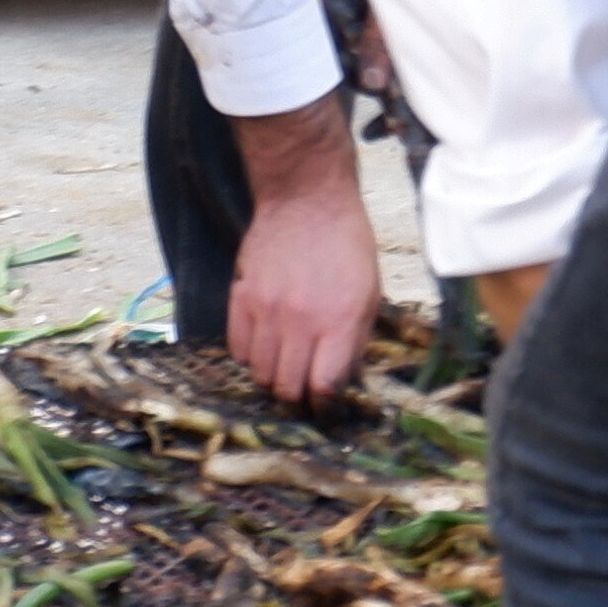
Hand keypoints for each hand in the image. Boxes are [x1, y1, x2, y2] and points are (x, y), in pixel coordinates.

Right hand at [219, 94, 381, 404]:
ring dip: (272, 378)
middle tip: (303, 392)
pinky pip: (237, 348)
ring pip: (260, 373)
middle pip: (287, 387)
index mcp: (340, 319)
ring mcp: (266, 310)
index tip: (325, 407)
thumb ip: (355, 339)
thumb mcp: (370, 291)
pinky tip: (264, 345)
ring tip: (284, 366)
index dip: (325, 405)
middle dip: (297, 398)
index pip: (324, 386)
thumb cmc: (346, 244)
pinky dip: (250, 356)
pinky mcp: (241, 297)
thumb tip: (341, 379)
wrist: (306, 199)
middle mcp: (301, 320)